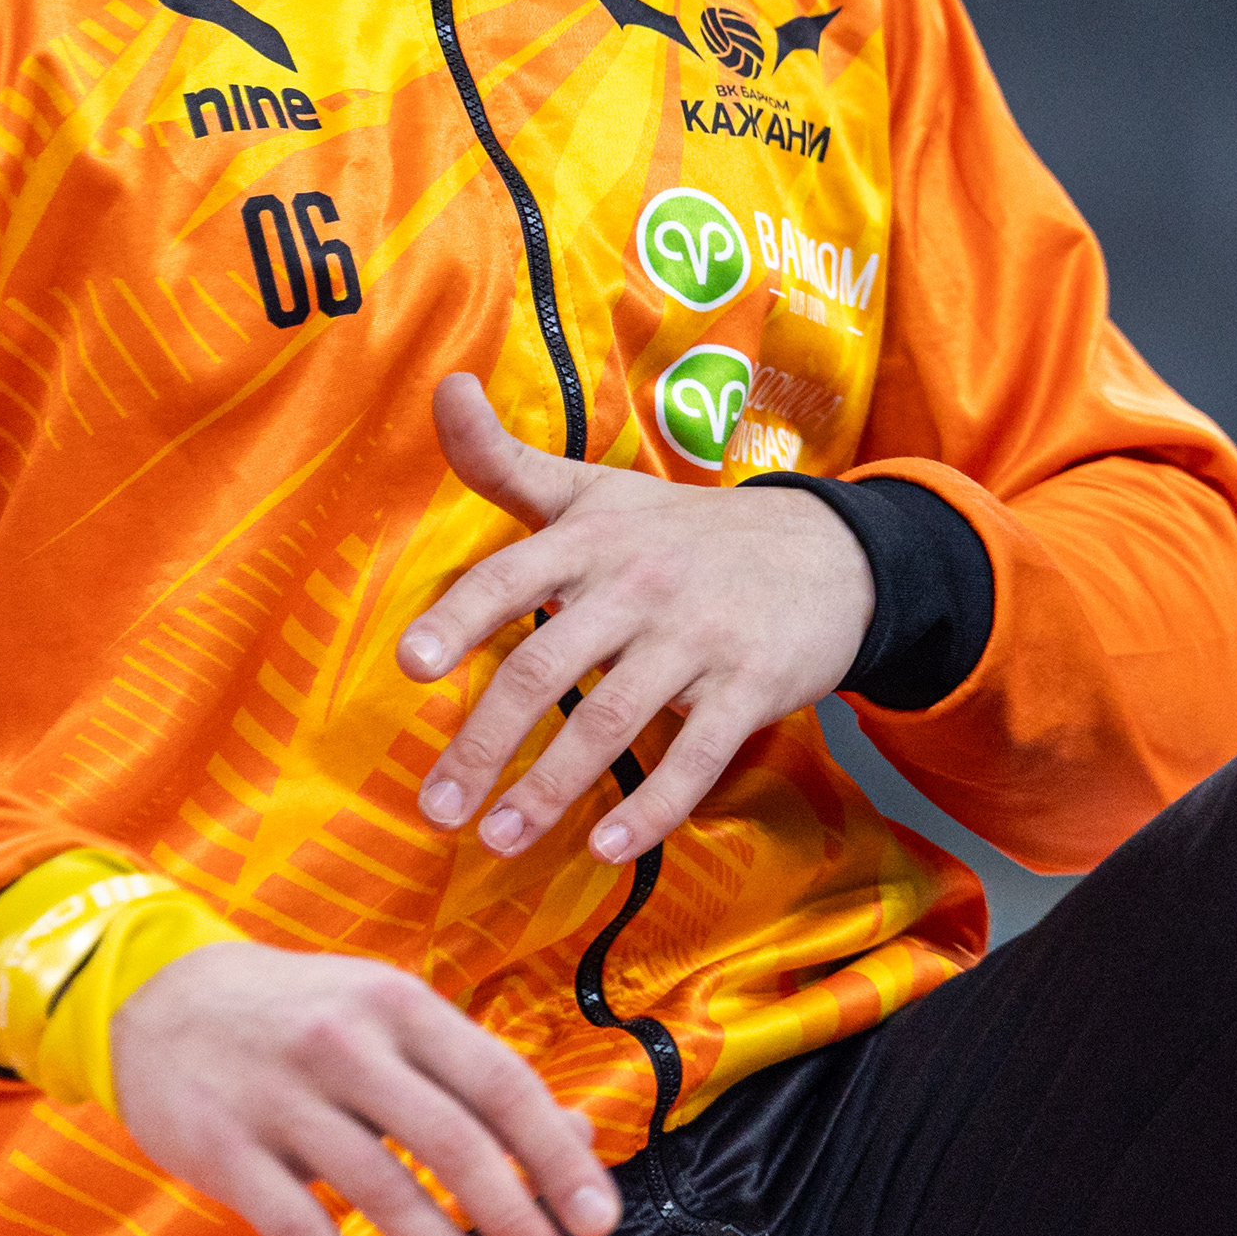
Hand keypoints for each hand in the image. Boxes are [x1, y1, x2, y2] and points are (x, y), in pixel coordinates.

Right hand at [111, 941, 620, 1235]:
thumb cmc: (298, 1014)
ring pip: (382, 1191)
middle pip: (450, 1141)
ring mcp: (282, 1096)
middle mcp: (346, 1043)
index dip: (553, 1156)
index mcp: (400, 1005)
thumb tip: (573, 1136)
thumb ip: (475, 1075)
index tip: (596, 1218)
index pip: (499, 1081)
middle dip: (513, 1220)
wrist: (156, 997)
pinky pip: (299, 1226)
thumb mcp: (390, 1018)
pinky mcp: (225, 1149)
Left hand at [405, 371, 874, 862]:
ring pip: (612, 721)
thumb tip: (443, 386)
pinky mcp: (749, 688)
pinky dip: (652, 808)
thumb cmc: (681, 531)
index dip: (460, 617)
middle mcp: (639, 584)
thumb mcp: (595, 490)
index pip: (511, 576)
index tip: (410, 665)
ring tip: (500, 840)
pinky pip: (695, 757)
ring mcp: (698, 638)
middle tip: (439, 807)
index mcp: (593, 539)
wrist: (826, 552)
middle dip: (487, 743)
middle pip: (549, 667)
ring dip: (551, 789)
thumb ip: (508, 461)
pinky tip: (608, 848)